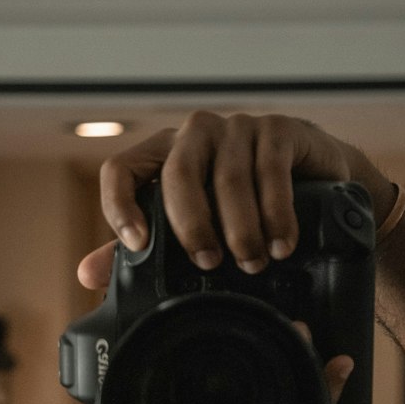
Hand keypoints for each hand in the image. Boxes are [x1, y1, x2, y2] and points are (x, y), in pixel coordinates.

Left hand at [77, 110, 396, 291]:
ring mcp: (237, 128)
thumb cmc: (246, 208)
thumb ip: (144, 249)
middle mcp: (194, 137)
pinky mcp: (277, 130)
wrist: (316, 182)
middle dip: (192, 225)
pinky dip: (276, 214)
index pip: (122, 171)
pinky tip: (282, 243)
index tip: (137, 245)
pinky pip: (270, 171)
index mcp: (163, 158)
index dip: (121, 206)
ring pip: (227, 178)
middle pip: (177, 175)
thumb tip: (88, 275)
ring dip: (241, 228)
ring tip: (253, 262)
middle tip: (209, 262)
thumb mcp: (194, 228)